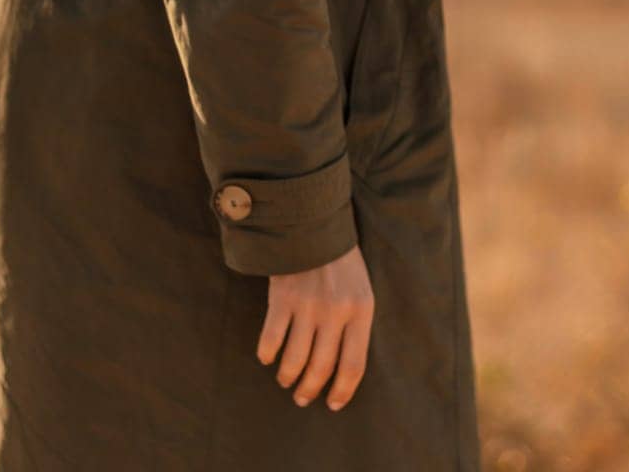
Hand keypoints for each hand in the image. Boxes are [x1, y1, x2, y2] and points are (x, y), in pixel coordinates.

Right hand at [257, 243, 374, 411]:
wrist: (315, 224)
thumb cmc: (341, 264)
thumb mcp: (361, 290)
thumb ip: (355, 326)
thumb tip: (342, 371)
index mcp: (361, 310)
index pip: (354, 365)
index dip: (343, 391)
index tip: (333, 404)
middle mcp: (336, 311)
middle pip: (322, 368)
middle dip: (310, 390)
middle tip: (302, 398)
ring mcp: (308, 305)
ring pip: (295, 360)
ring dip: (288, 377)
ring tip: (286, 381)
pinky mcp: (283, 297)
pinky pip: (271, 339)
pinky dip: (267, 354)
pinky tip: (268, 357)